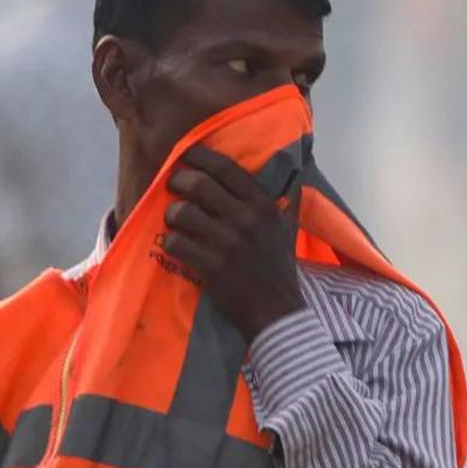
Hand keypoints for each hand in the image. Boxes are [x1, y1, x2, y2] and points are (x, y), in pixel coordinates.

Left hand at [161, 146, 305, 340]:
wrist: (276, 311)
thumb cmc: (279, 267)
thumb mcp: (289, 229)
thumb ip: (288, 201)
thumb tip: (296, 175)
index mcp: (263, 205)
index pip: (225, 169)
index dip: (200, 157)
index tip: (187, 156)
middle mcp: (246, 219)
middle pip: (199, 185)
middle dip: (179, 181)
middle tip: (173, 185)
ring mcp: (227, 243)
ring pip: (183, 212)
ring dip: (172, 213)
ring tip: (173, 218)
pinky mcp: (211, 266)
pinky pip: (177, 243)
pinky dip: (170, 241)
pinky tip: (173, 243)